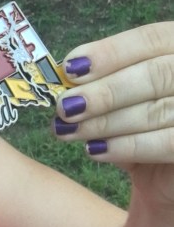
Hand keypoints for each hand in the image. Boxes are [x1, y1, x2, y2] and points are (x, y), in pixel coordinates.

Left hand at [53, 22, 173, 207]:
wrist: (170, 186)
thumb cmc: (144, 133)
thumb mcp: (122, 104)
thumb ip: (102, 87)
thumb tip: (65, 80)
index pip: (152, 39)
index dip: (110, 52)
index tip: (70, 67)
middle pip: (156, 74)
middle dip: (105, 91)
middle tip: (64, 106)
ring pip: (157, 110)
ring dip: (106, 122)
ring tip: (69, 130)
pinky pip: (168, 142)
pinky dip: (128, 146)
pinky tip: (96, 151)